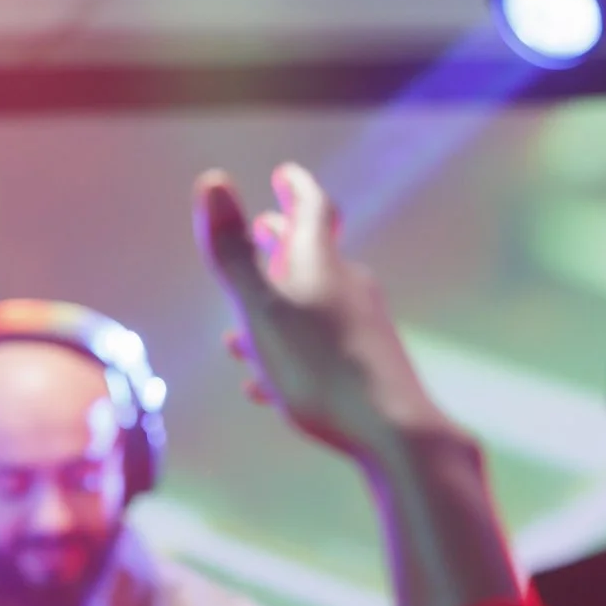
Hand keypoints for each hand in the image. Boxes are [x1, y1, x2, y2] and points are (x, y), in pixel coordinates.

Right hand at [193, 164, 448, 463]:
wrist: (393, 431)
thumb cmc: (321, 368)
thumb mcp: (262, 310)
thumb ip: (233, 252)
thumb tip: (212, 181)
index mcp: (321, 266)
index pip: (312, 210)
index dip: (296, 189)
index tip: (285, 175)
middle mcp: (347, 289)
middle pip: (315, 256)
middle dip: (283, 243)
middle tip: (265, 229)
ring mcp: (360, 329)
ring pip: (313, 307)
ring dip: (278, 306)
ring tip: (239, 327)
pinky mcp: (364, 369)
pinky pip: (317, 353)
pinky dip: (287, 354)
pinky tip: (263, 385)